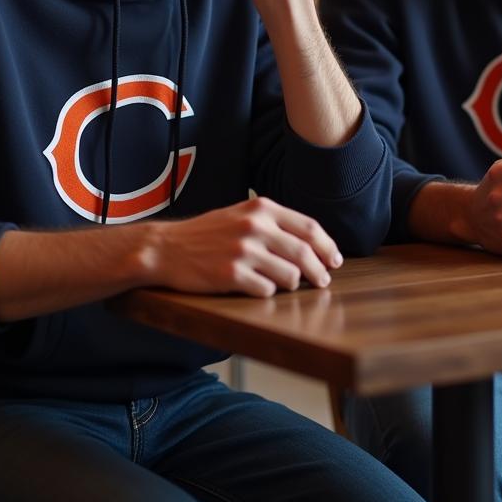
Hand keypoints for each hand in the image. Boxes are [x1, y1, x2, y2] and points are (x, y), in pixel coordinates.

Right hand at [143, 197, 342, 296]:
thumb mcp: (241, 214)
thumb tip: (312, 241)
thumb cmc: (207, 233)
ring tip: (284, 284)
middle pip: (305, 254)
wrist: (166, 248)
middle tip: (323, 281)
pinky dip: (267, 292)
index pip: (309, 227)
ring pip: (289, 276)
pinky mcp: (231, 275)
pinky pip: (266, 291)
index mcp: (261, 208)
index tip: (335, 260)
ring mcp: (243, 251)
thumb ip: (273, 222)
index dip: (327, 246)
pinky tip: (257, 287)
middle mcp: (255, 227)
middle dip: (320, 271)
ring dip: (292, 284)